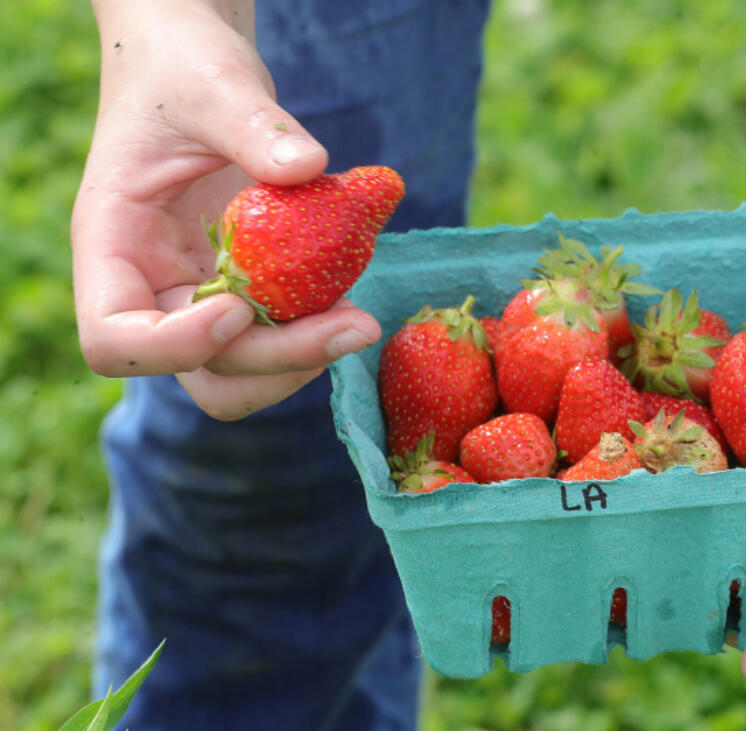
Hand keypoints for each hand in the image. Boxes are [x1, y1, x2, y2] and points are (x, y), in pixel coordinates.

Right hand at [71, 0, 381, 419]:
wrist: (200, 69)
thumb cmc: (185, 69)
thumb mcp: (214, 84)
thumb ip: (253, 124)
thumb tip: (309, 166)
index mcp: (114, 246)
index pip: (114, 339)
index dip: (175, 346)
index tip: (237, 307)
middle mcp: (152, 287)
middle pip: (200, 371)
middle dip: (277, 359)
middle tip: (355, 326)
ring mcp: (201, 298)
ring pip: (242, 374)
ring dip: (302, 360)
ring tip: (359, 320)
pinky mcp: (248, 293)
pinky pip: (278, 338)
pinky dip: (316, 331)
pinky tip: (353, 297)